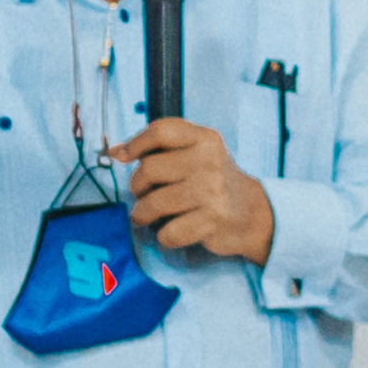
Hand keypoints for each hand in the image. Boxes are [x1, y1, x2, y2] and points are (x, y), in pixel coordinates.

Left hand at [109, 120, 274, 264]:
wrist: (253, 213)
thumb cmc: (213, 181)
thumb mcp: (195, 154)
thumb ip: (159, 149)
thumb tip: (115, 152)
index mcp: (204, 139)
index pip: (161, 131)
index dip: (135, 143)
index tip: (123, 157)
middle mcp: (209, 161)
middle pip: (149, 169)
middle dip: (137, 185)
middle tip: (143, 193)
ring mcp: (212, 192)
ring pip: (153, 204)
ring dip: (142, 213)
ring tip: (145, 215)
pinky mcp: (212, 221)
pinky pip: (168, 232)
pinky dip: (163, 236)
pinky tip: (171, 230)